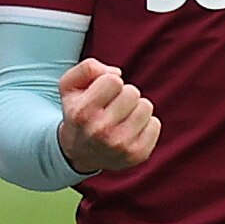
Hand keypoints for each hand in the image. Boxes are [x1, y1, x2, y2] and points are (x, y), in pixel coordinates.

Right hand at [57, 56, 160, 177]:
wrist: (81, 155)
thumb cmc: (79, 113)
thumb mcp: (69, 87)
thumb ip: (88, 68)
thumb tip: (117, 73)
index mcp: (82, 112)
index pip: (113, 80)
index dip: (109, 83)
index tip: (101, 94)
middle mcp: (101, 130)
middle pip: (132, 92)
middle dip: (123, 95)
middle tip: (112, 107)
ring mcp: (121, 145)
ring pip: (146, 106)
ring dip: (135, 109)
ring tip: (121, 118)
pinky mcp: (138, 154)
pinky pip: (155, 123)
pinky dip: (145, 124)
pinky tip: (130, 131)